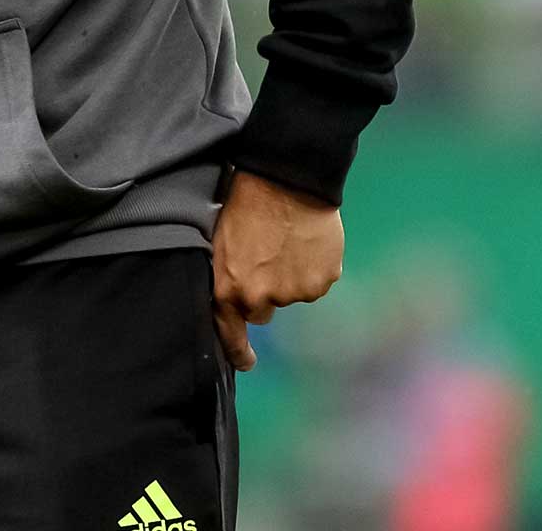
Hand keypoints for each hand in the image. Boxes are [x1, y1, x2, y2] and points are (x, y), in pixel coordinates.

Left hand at [210, 167, 343, 371]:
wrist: (284, 181)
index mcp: (229, 289)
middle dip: (264, 294)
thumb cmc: (244, 203)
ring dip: (289, 276)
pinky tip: (305, 242)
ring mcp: (294, 292)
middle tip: (265, 260)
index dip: (238, 351)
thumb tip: (234, 298)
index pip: (230, 333)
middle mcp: (261, 298)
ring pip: (291, 293)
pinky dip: (313, 268)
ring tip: (284, 241)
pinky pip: (316, 282)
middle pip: (263, 311)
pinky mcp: (322, 282)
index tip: (246, 362)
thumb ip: (227, 277)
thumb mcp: (220, 242)